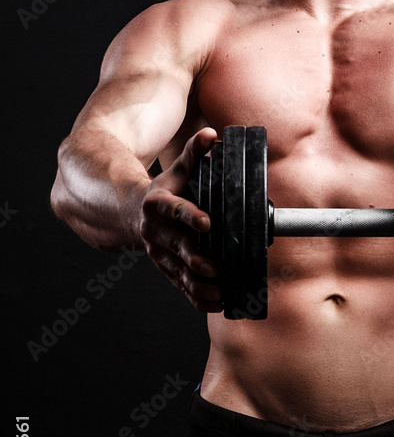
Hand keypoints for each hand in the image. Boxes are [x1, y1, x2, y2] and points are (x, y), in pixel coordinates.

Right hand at [139, 127, 222, 312]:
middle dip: (195, 259)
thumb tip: (211, 134)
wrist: (130, 213)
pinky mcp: (166, 268)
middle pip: (176, 246)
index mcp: (157, 205)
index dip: (189, 215)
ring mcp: (159, 253)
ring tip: (220, 291)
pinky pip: (180, 286)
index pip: (174, 209)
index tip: (207, 223)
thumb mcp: (177, 169)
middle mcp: (155, 232)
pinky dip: (197, 297)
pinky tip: (217, 302)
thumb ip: (195, 152)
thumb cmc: (163, 189)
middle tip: (214, 267)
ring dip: (198, 284)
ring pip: (178, 272)